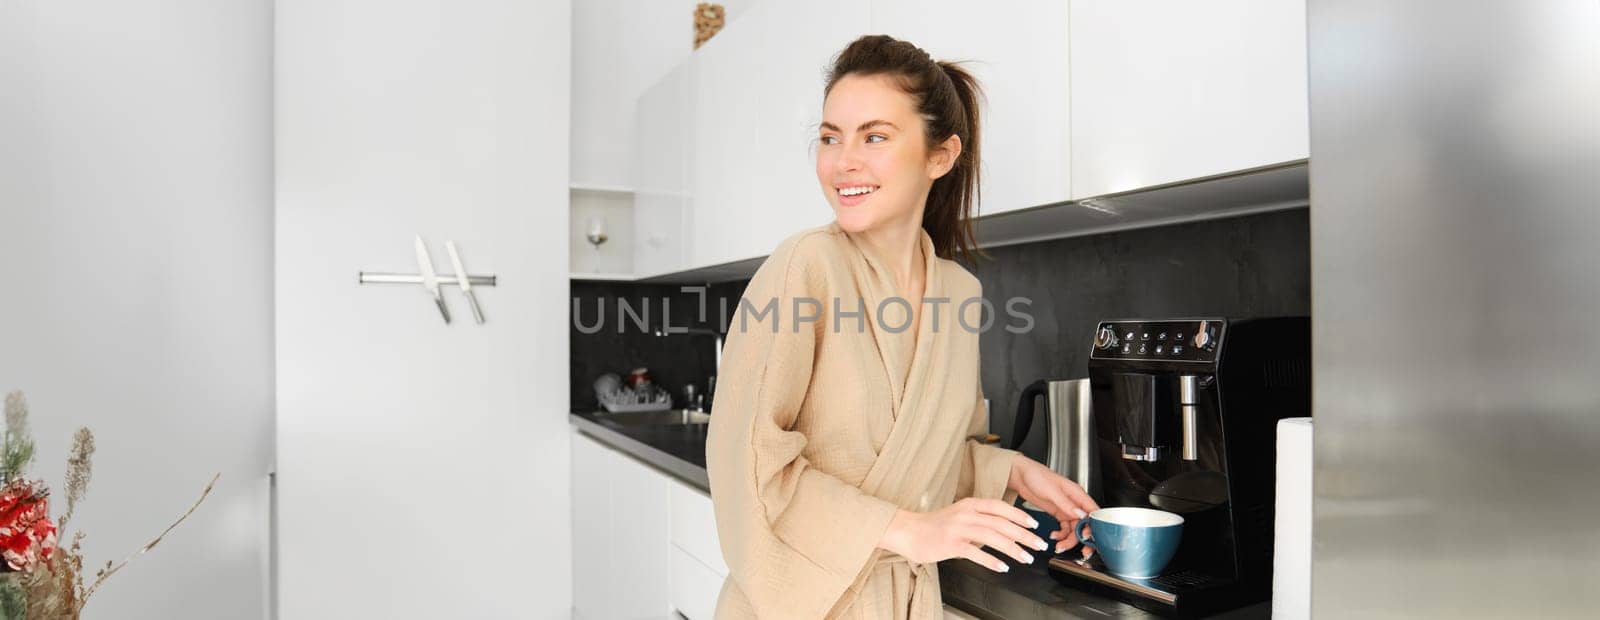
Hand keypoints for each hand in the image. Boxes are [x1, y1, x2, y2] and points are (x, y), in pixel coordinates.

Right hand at [877, 498, 1049, 572]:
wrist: (908, 531)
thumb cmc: (934, 526)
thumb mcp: (959, 515)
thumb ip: (980, 518)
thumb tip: (1004, 526)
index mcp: (969, 504)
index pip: (1000, 507)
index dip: (1020, 515)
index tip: (1034, 524)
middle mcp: (966, 514)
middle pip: (1001, 523)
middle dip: (1024, 534)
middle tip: (1038, 544)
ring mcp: (958, 528)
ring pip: (993, 537)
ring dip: (1013, 549)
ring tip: (1025, 558)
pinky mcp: (951, 544)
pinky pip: (976, 553)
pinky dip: (992, 561)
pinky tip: (1002, 567)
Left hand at [1008, 456, 1100, 553]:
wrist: (1020, 475)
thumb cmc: (1036, 475)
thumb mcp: (1052, 490)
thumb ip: (1067, 504)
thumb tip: (1081, 515)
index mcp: (1077, 494)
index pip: (1093, 513)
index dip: (1094, 527)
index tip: (1088, 538)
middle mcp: (1074, 502)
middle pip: (1086, 525)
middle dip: (1084, 539)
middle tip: (1082, 552)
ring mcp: (1066, 508)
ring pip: (1075, 529)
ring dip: (1070, 540)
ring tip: (1060, 546)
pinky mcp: (1058, 513)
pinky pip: (1065, 528)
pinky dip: (1061, 535)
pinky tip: (1054, 537)